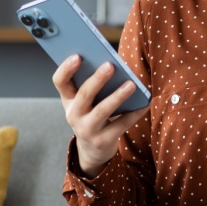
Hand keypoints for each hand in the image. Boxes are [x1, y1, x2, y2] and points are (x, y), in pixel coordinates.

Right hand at [53, 54, 149, 177]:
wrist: (93, 149)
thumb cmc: (92, 115)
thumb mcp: (85, 103)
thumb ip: (93, 86)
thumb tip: (114, 65)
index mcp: (68, 100)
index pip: (60, 81)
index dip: (66, 68)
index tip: (78, 56)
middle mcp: (74, 115)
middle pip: (84, 94)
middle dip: (97, 79)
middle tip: (110, 65)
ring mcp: (88, 130)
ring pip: (103, 110)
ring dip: (118, 96)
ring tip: (132, 84)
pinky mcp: (104, 140)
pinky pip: (122, 124)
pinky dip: (135, 112)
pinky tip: (146, 102)